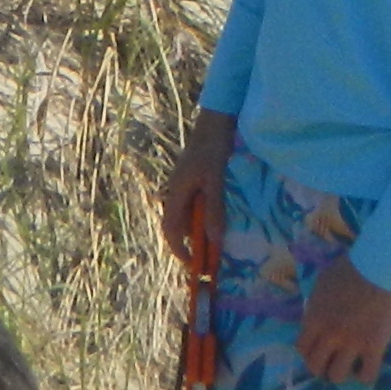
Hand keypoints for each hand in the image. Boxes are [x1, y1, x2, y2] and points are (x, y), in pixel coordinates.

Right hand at [160, 115, 235, 271]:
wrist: (215, 123)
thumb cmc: (212, 149)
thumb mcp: (215, 180)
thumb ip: (213, 209)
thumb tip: (214, 240)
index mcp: (176, 194)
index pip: (170, 230)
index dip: (180, 250)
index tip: (195, 266)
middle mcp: (177, 193)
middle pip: (177, 227)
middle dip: (190, 245)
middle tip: (209, 260)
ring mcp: (185, 188)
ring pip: (187, 218)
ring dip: (200, 233)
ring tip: (217, 244)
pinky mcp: (195, 183)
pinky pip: (196, 208)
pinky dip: (205, 219)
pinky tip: (220, 221)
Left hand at [294, 251, 390, 386]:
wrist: (380, 268)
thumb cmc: (350, 269)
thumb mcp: (322, 283)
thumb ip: (316, 304)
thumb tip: (315, 315)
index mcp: (314, 318)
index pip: (302, 348)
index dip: (308, 354)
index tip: (316, 352)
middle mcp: (329, 335)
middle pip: (316, 367)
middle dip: (321, 368)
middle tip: (331, 362)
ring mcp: (352, 343)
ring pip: (338, 376)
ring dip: (341, 373)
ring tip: (349, 367)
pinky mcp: (375, 347)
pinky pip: (368, 374)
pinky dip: (365, 376)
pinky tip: (366, 369)